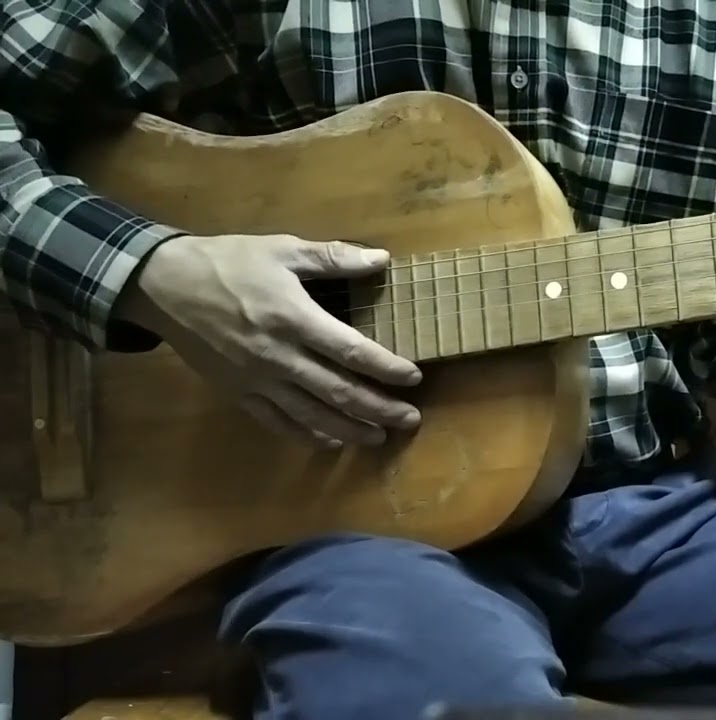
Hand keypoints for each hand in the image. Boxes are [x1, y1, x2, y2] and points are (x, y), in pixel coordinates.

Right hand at [118, 233, 422, 447]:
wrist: (164, 286)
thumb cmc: (228, 262)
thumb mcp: (281, 248)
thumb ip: (333, 257)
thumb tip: (381, 259)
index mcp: (293, 318)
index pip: (351, 352)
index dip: (386, 368)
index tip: (413, 378)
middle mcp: (278, 357)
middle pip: (338, 392)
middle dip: (379, 409)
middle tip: (410, 419)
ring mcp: (257, 380)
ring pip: (312, 416)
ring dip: (350, 430)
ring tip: (380, 436)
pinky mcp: (238, 394)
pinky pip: (278, 423)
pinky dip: (308, 436)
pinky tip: (331, 441)